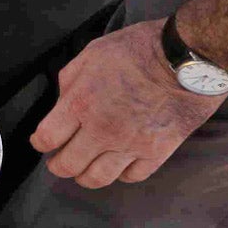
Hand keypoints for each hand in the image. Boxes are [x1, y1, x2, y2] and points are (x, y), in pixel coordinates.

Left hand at [29, 19, 227, 187]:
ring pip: (98, 178)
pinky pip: (133, 176)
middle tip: (58, 162)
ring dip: (86, 177)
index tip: (42, 142)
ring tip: (84, 171)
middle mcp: (101, 130)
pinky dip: (122, 174)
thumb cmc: (139, 48)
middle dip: (58, 166)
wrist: (187, 58)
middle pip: (68, 165)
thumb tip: (63, 102)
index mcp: (80, 104)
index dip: (40, 143)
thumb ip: (71, 81)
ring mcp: (130, 144)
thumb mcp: (92, 54)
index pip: (47, 138)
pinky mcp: (158, 151)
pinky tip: (119, 166)